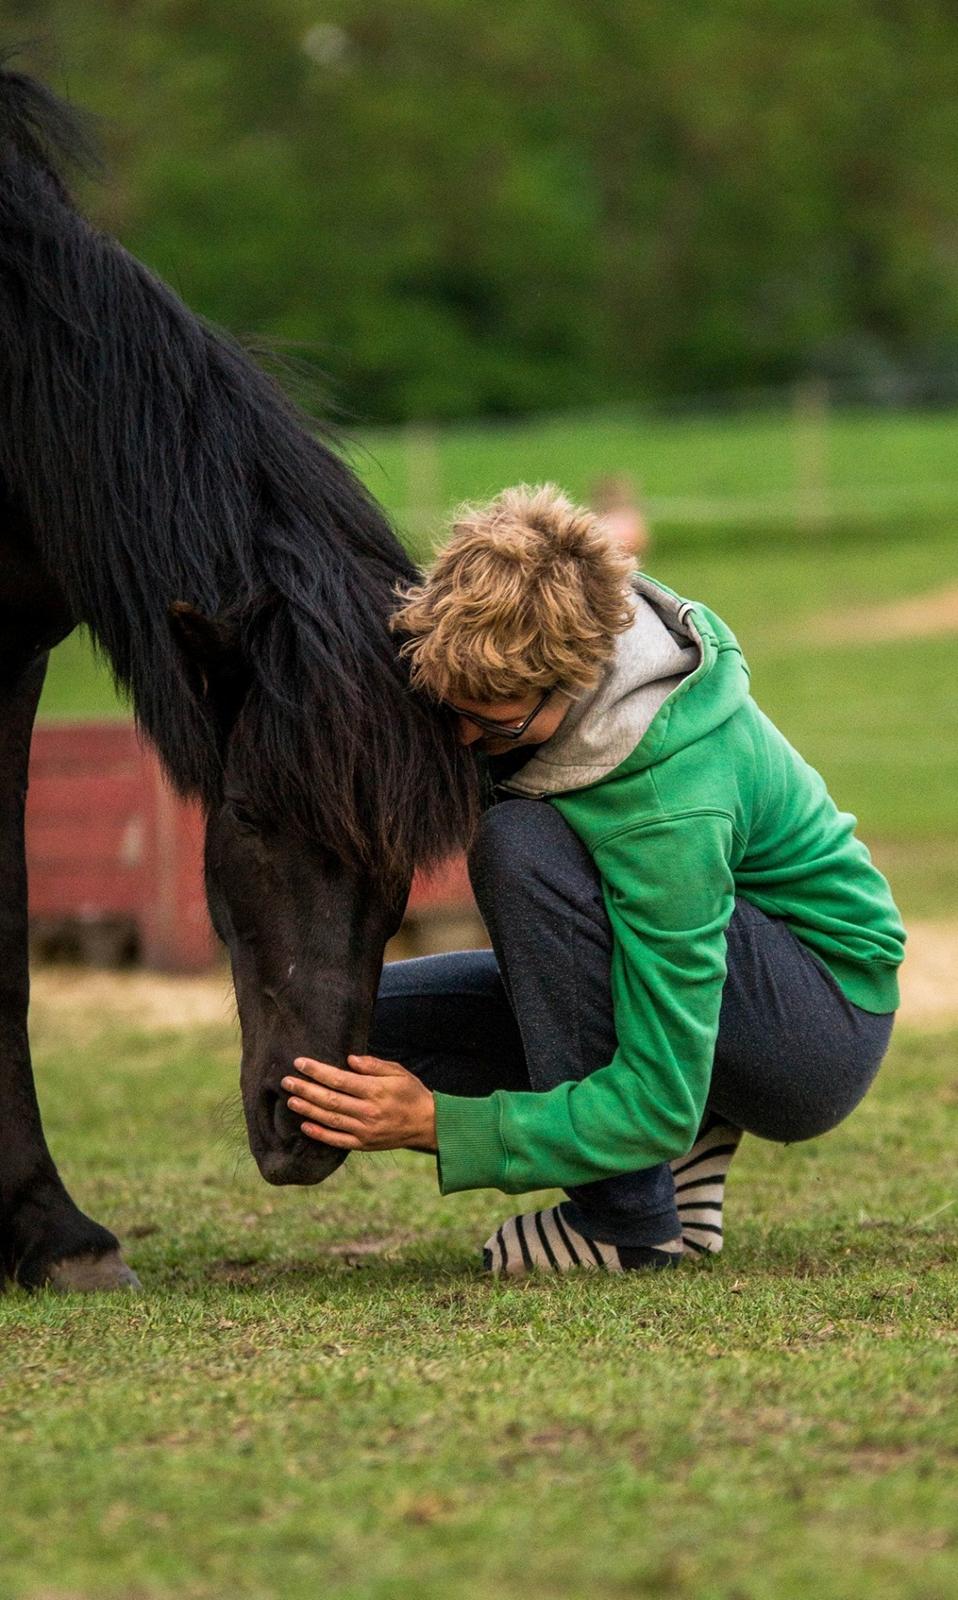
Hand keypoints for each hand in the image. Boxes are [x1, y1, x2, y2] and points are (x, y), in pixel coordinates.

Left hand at [281, 1054, 437, 1153]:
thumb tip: (349, 1059)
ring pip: (330, 1119)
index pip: (339, 1079)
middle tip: (286, 1081)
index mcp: (375, 1090)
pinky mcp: (364, 1145)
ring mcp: (365, 1130)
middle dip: (305, 1089)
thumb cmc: (411, 1093)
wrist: (427, 1124)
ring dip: (308, 1110)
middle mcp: (368, 1111)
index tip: (299, 1063)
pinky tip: (305, 1126)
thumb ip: (373, 1065)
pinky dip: (320, 1134)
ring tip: (291, 1100)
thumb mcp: (398, 1072)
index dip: (317, 1071)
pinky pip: (337, 1140)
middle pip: (330, 1099)